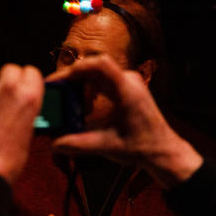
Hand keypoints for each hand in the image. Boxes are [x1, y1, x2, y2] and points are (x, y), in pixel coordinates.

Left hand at [0, 64, 43, 183]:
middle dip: (5, 83)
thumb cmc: (3, 163)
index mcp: (29, 98)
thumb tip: (19, 110)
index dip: (24, 81)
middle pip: (9, 70)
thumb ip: (24, 114)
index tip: (19, 88)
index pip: (30, 72)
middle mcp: (8, 89)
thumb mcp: (27, 137)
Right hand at [47, 56, 202, 187]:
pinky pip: (102, 79)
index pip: (101, 64)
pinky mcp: (127, 89)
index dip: (77, 68)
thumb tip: (54, 144)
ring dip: (78, 82)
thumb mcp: (107, 146)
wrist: (163, 151)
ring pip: (97, 72)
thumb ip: (79, 144)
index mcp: (127, 91)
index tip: (59, 80)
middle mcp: (129, 82)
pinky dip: (87, 87)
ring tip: (61, 95)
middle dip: (71, 76)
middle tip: (53, 89)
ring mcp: (129, 83)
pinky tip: (77, 101)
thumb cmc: (142, 147)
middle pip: (94, 67)